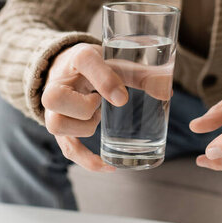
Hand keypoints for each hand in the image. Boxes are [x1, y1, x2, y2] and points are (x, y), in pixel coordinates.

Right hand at [41, 43, 173, 171]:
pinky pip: (67, 148)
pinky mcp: (61, 127)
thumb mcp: (117, 61)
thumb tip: (167, 92)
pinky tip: (107, 165)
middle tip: (100, 103)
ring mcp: (55, 107)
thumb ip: (141, 74)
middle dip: (84, 107)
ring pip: (57, 124)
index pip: (84, 61)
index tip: (123, 98)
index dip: (104, 80)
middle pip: (54, 98)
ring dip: (84, 128)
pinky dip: (86, 159)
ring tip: (98, 117)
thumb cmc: (99, 65)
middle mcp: (58, 82)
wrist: (70, 68)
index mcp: (78, 58)